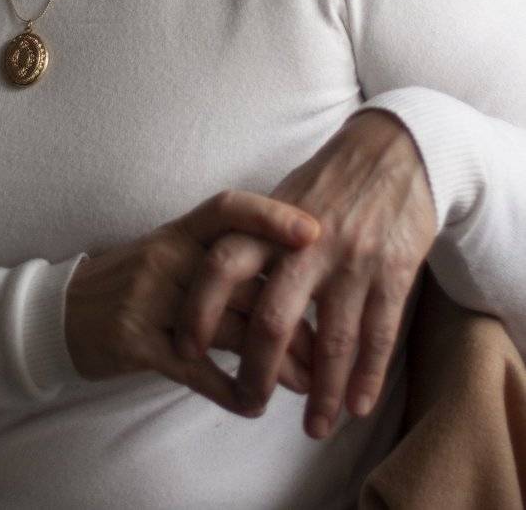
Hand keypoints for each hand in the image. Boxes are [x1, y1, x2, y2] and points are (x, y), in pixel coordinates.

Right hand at [64, 189, 321, 415]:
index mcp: (179, 231)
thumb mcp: (174, 257)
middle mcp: (166, 257)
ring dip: (273, 362)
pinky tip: (252, 405)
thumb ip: (225, 265)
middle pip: (242, 282)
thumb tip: (293, 285)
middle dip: (293, 318)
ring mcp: (148, 298)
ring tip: (308, 384)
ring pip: (226, 329)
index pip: (228, 208)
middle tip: (331, 347)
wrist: (64, 311)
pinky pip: (194, 369)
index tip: (315, 231)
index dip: (271, 216)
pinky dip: (229, 389)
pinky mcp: (135, 341)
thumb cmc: (136, 283)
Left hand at [175, 111, 436, 436]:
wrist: (394, 153)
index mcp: (270, 222)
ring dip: (321, 392)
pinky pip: (378, 335)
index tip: (186, 351)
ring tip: (315, 428)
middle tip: (249, 403)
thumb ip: (251, 240)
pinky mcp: (394, 272)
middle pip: (272, 317)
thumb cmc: (327, 181)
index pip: (222, 265)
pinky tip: (356, 406)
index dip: (200, 308)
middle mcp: (307, 244)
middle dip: (258, 370)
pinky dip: (367, 376)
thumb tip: (215, 288)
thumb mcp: (280, 199)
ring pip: (331, 340)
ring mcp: (353, 260)